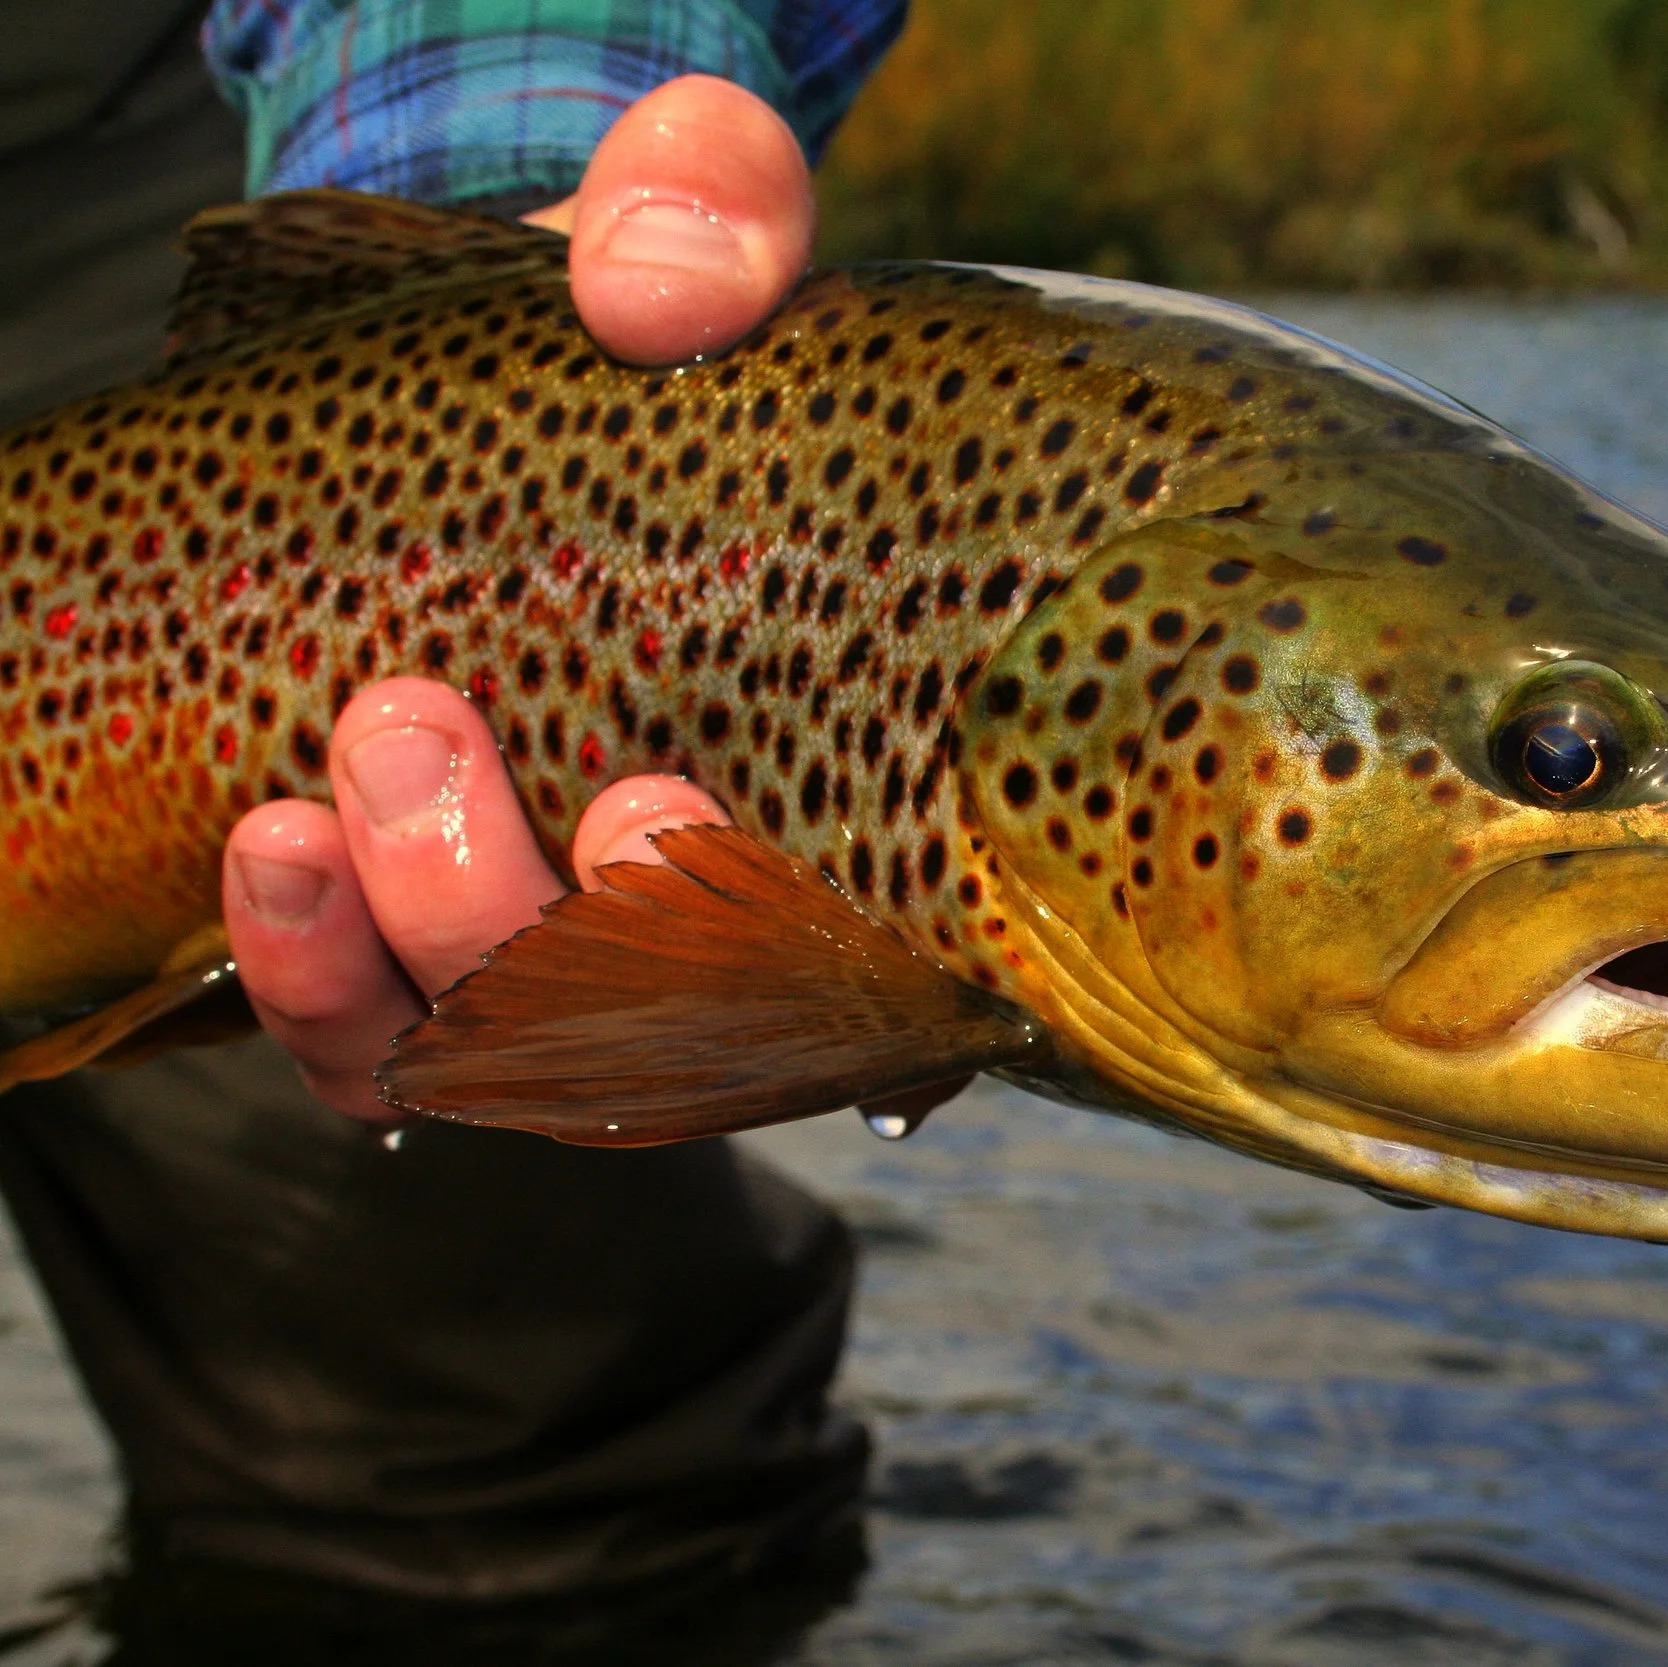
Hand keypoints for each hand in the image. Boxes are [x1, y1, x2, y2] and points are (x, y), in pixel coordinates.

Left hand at [218, 74, 812, 1118]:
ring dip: (407, 947)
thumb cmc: (672, 318)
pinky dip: (320, 981)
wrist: (563, 361)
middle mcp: (768, 890)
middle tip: (415, 725)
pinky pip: (390, 1045)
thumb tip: (650, 291)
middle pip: (666, 1033)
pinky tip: (270, 853)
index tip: (645, 801)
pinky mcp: (455, 941)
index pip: (871, 954)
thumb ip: (720, 209)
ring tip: (311, 795)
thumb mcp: (710, 221)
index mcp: (895, 770)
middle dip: (520, 914)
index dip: (755, 940)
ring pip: (524, 1057)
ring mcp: (606, 930)